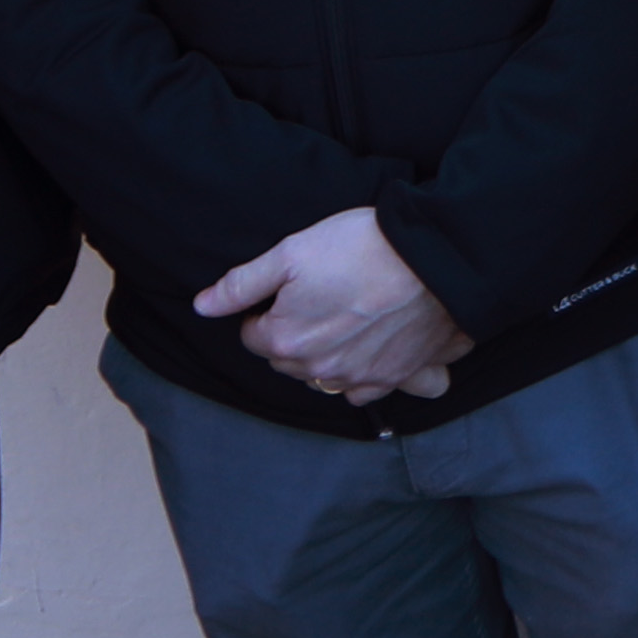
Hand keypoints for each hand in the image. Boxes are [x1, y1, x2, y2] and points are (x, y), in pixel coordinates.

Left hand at [200, 204, 469, 404]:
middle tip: (318, 295)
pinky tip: (372, 349)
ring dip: (326, 356)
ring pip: (324, 376)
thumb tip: (202, 305)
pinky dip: (366, 376)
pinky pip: (368, 391)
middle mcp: (319, 370)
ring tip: (346, 317)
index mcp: (286, 340)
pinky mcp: (395, 377)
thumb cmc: (362, 246)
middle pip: (287, 360)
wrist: (435, 256)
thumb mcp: (291, 251)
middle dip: (293, 333)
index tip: (289, 287)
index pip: (253, 336)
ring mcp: (359, 378)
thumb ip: (241, 283)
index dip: (266, 308)